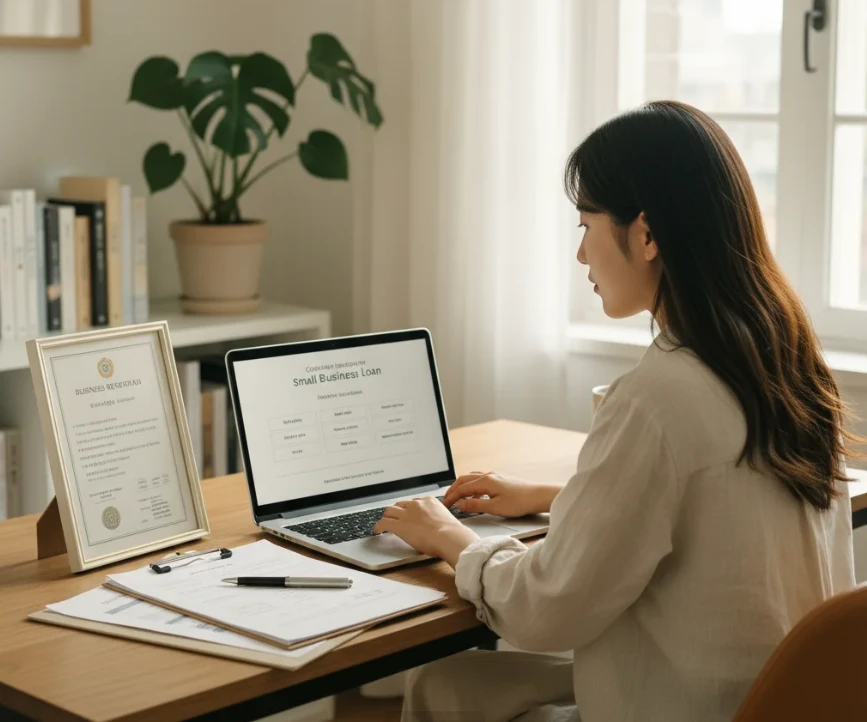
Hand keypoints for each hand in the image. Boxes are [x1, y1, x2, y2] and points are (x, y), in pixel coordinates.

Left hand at [373, 496, 479, 566]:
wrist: (448, 536)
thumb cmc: (452, 532)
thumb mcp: (447, 520)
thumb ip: (440, 519)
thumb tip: (441, 526)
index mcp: (429, 501)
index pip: (415, 502)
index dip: (410, 509)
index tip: (410, 513)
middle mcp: (416, 505)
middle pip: (400, 504)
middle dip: (397, 510)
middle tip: (396, 517)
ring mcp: (406, 514)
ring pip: (390, 511)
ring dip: (387, 516)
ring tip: (385, 522)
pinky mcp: (399, 525)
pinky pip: (384, 523)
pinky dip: (379, 526)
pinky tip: (378, 531)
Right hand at [441, 472, 560, 517]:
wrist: (539, 495)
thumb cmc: (520, 502)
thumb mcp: (494, 507)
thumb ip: (475, 505)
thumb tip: (459, 504)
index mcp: (485, 481)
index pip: (461, 488)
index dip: (451, 497)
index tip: (444, 505)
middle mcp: (488, 475)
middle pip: (464, 479)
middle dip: (453, 489)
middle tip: (447, 500)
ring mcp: (495, 476)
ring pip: (472, 478)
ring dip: (463, 487)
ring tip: (458, 498)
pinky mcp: (500, 480)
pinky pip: (481, 480)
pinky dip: (473, 487)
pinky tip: (476, 497)